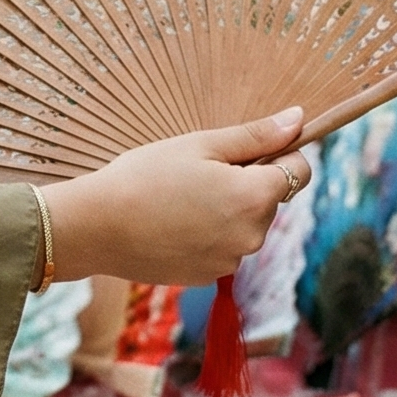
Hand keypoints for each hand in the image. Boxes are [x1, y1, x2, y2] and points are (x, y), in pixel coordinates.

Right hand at [43, 110, 306, 287]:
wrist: (97, 227)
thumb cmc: (145, 177)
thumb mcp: (200, 145)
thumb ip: (255, 136)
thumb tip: (299, 119)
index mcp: (255, 197)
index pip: (300, 170)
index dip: (278, 154)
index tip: (244, 149)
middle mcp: (252, 236)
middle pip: (269, 199)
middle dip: (246, 183)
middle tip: (198, 171)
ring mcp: (230, 261)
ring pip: (244, 224)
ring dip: (226, 210)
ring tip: (179, 198)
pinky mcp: (208, 276)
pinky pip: (221, 247)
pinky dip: (207, 234)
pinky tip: (172, 222)